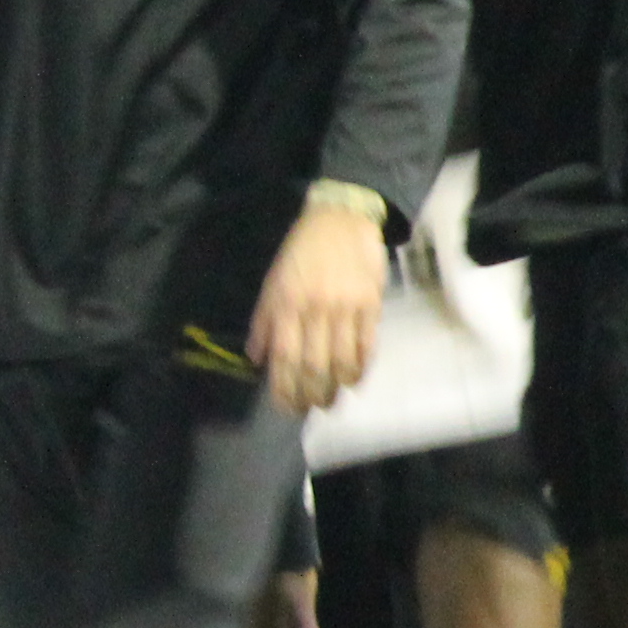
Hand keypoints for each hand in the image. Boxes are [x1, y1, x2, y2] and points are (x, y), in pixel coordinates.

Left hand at [246, 199, 387, 415]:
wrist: (341, 218)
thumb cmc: (302, 251)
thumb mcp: (273, 281)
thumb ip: (264, 321)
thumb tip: (256, 358)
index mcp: (286, 303)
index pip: (284, 356)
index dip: (284, 388)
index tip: (285, 407)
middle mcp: (315, 309)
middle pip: (313, 365)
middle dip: (311, 394)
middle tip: (310, 408)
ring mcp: (345, 307)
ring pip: (342, 360)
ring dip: (336, 387)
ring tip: (331, 399)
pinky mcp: (371, 304)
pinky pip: (367, 344)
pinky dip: (361, 367)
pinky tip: (354, 379)